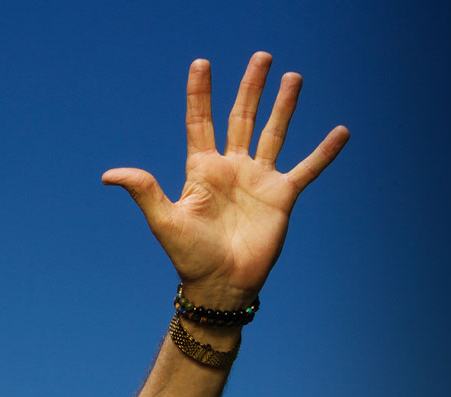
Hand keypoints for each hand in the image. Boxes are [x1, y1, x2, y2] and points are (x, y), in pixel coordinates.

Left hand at [102, 52, 348, 308]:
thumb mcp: (164, 220)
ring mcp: (258, 180)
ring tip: (294, 77)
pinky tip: (341, 132)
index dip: (200, 93)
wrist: (222, 286)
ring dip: (284, 105)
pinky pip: (307, 169)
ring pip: (273, 132)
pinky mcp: (282, 196)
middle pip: (242, 117)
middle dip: (251, 87)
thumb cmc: (189, 256)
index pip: (201, 121)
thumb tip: (109, 175)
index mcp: (202, 169)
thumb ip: (145, 191)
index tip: (201, 64)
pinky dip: (324, 152)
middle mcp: (231, 168)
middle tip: (262, 56)